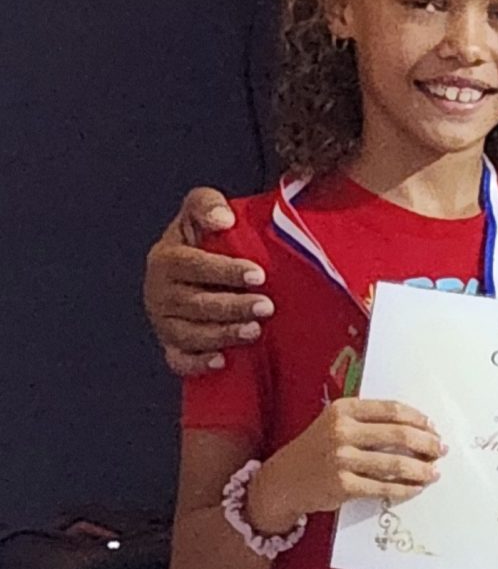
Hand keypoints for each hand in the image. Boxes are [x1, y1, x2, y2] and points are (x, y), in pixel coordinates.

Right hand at [144, 187, 271, 377]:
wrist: (190, 271)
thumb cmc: (201, 241)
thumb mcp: (199, 213)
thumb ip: (206, 205)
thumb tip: (223, 219)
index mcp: (165, 258)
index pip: (192, 264)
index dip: (224, 270)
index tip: (258, 275)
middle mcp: (159, 292)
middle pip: (195, 304)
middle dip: (232, 306)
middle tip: (266, 307)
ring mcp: (164, 322)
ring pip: (191, 335)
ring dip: (223, 335)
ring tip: (254, 331)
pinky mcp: (172, 346)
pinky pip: (180, 361)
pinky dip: (199, 364)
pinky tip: (223, 362)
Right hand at [249, 400, 444, 529]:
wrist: (284, 480)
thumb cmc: (317, 449)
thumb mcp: (335, 423)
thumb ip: (368, 420)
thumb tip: (416, 427)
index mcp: (344, 410)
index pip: (391, 410)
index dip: (418, 419)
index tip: (433, 427)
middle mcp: (342, 431)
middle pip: (398, 434)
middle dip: (426, 443)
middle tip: (440, 450)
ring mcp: (341, 459)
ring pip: (395, 463)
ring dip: (421, 469)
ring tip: (434, 472)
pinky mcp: (343, 486)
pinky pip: (384, 488)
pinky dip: (405, 489)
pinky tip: (416, 488)